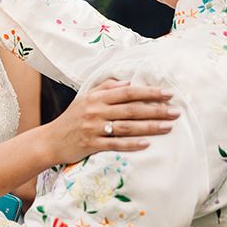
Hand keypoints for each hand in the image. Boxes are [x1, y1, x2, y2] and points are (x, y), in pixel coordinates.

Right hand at [41, 79, 178, 164]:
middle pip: (131, 109)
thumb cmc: (71, 119)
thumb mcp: (85, 98)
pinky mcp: (92, 144)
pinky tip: (147, 144)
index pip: (128, 92)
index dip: (149, 93)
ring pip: (127, 127)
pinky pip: (115, 144)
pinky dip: (132, 144)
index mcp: (97, 97)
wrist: (50, 140)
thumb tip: (128, 82)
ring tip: (168, 126)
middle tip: (176, 111)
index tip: (167, 94)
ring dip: (149, 127)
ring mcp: (94, 128)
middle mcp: (96, 110)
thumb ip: (106, 87)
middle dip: (156, 110)